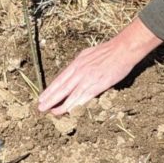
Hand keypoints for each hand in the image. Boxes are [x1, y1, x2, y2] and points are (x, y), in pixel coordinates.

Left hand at [37, 18, 161, 114]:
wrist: (123, 49)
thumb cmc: (108, 51)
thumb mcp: (88, 54)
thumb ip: (80, 64)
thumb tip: (73, 71)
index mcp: (77, 63)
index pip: (60, 79)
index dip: (50, 90)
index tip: (42, 97)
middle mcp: (79, 71)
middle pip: (61, 88)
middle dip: (50, 99)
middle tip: (40, 108)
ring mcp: (88, 79)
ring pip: (70, 95)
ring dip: (60, 105)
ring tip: (51, 112)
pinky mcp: (98, 85)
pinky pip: (84, 98)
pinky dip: (75, 105)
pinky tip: (68, 112)